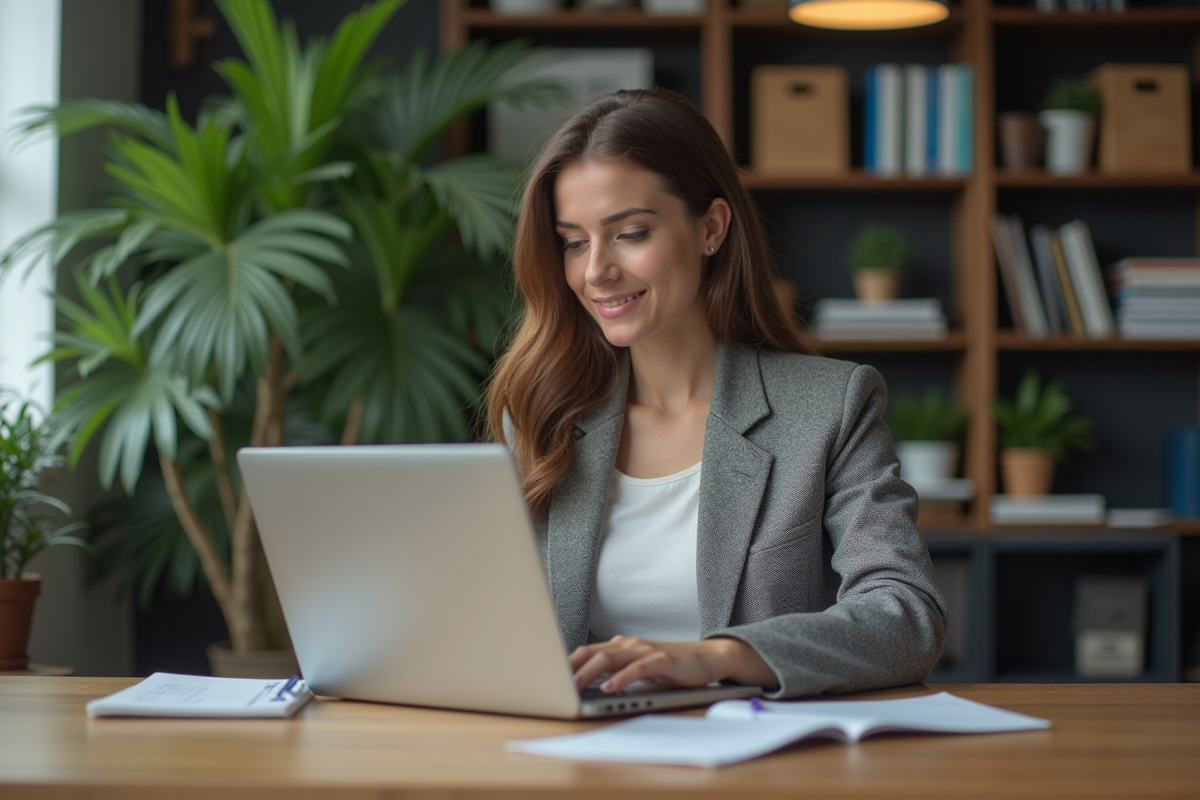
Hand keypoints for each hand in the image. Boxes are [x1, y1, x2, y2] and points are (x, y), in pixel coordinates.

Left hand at [568, 635, 778, 693]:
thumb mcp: (638, 669)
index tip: (547, 677)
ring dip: (589, 672)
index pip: (586, 651)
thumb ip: (616, 673)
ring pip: (610, 658)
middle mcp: (629, 645)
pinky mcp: (662, 660)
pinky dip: (621, 678)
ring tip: (574, 685)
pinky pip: (637, 668)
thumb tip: (587, 687)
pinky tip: (609, 688)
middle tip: (553, 683)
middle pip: (592, 652)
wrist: (708, 658)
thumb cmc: (671, 666)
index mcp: (621, 646)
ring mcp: (645, 651)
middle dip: (570, 667)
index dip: (565, 663)